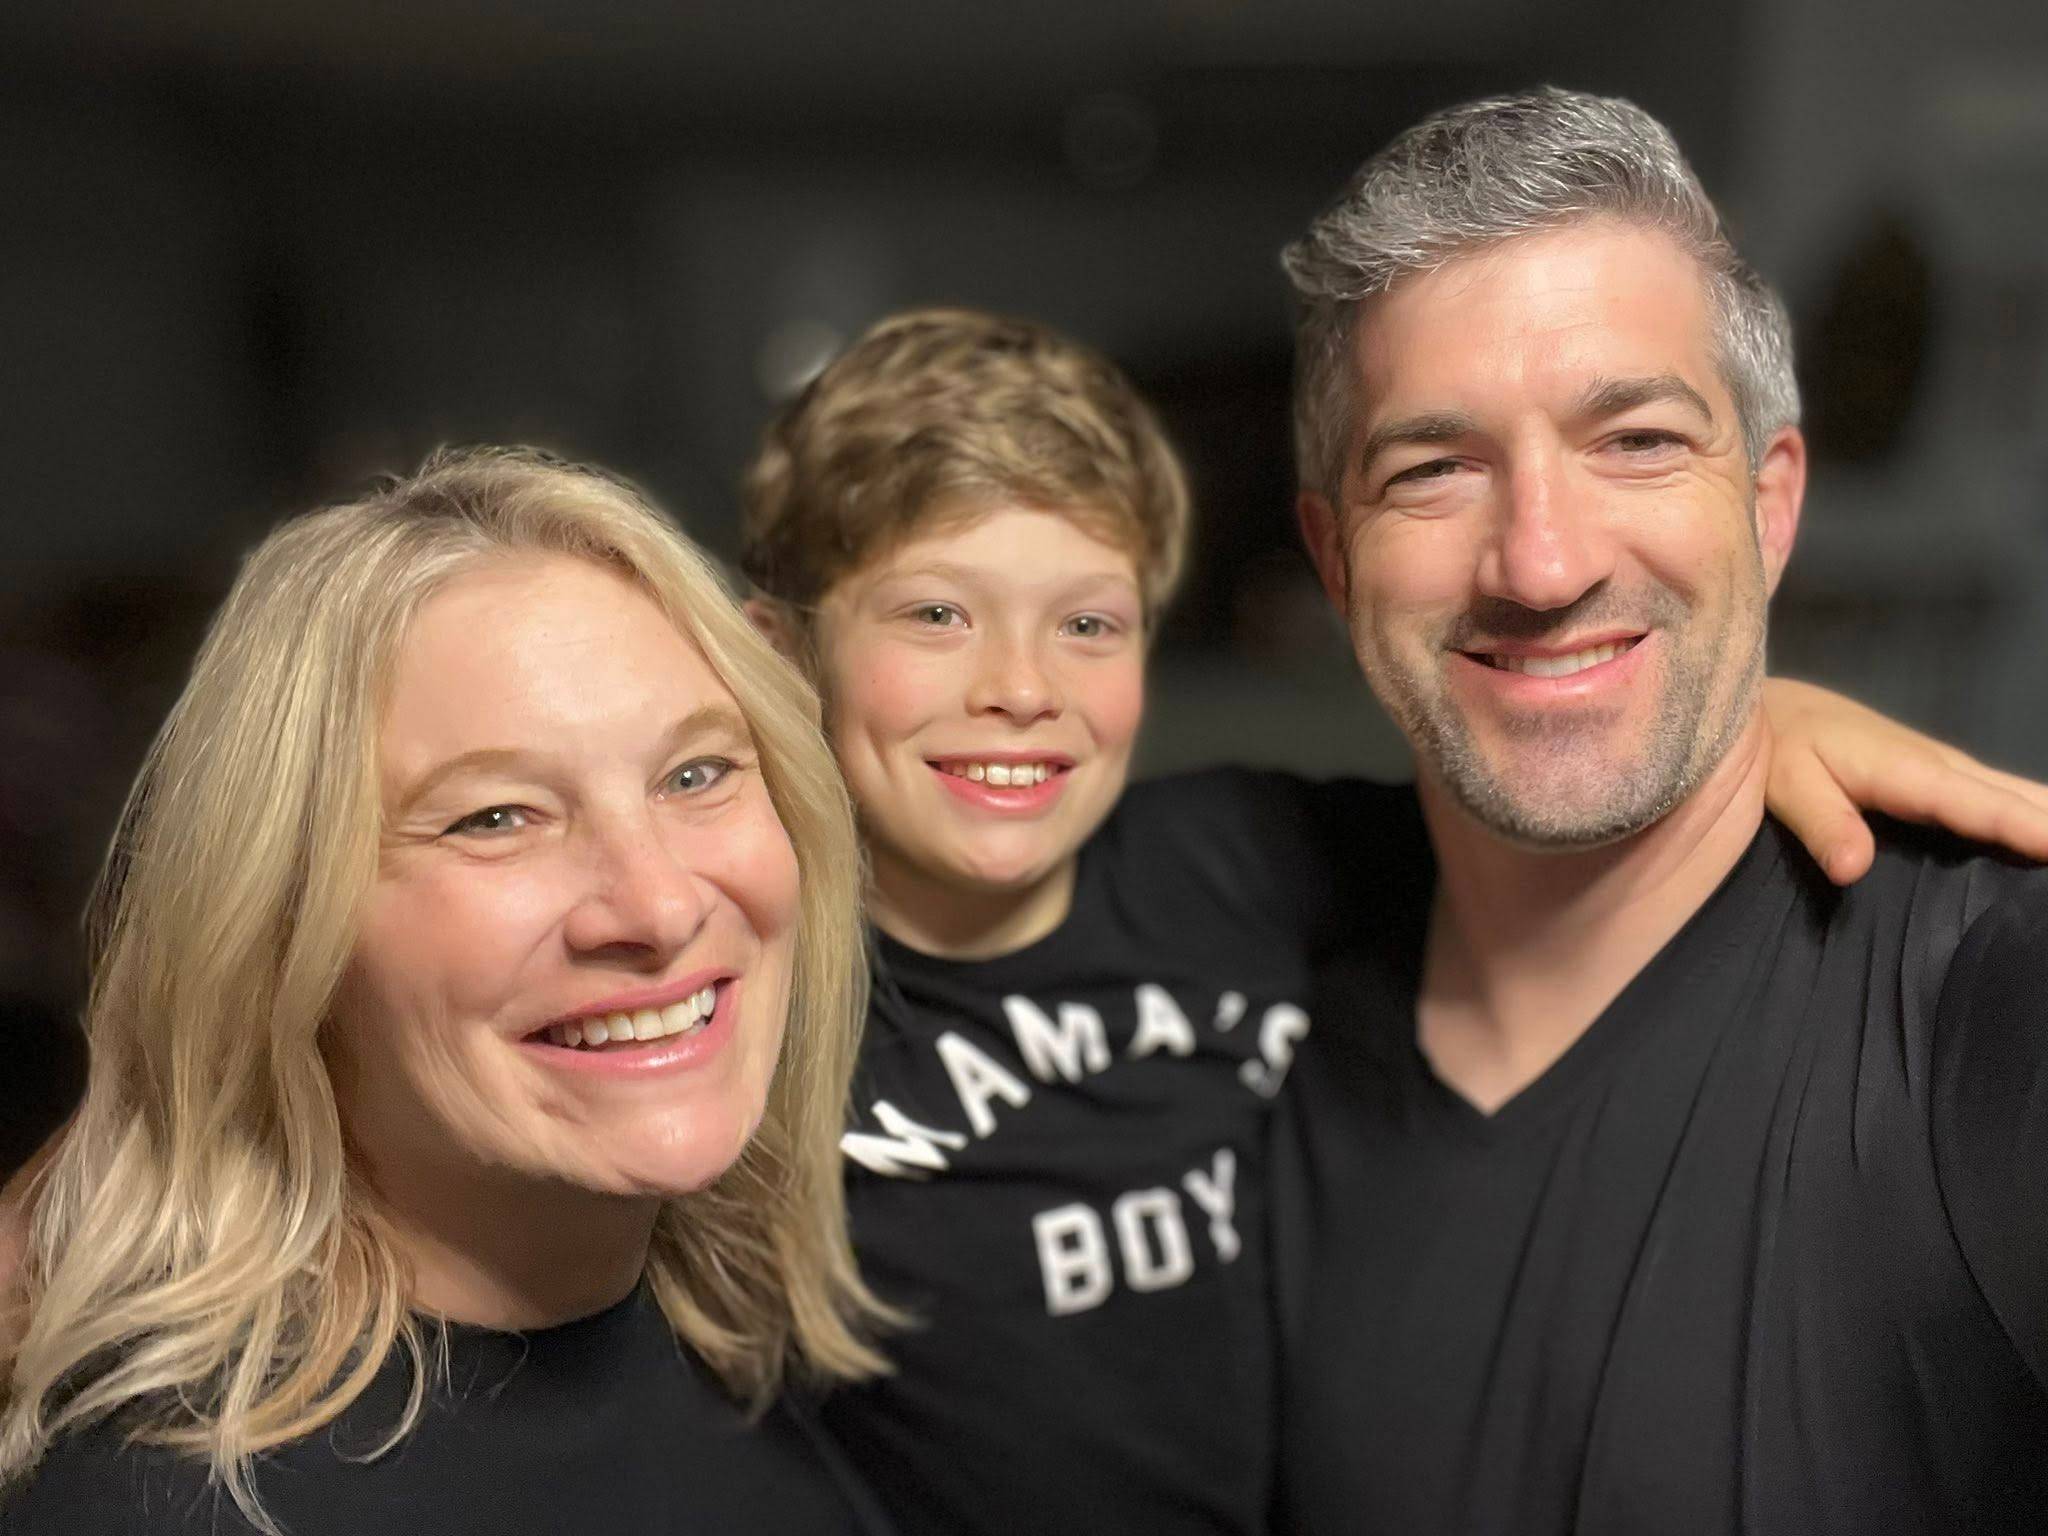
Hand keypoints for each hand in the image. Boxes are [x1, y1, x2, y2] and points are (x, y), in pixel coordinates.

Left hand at [1763, 678, 2047, 884]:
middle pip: (2022, 799)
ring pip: (2021, 795)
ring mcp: (1947, 769)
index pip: (1984, 806)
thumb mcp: (1786, 784)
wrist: (1769, 709)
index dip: (2030, 830)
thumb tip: (1853, 870)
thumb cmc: (1776, 747)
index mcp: (1911, 772)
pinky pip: (2003, 797)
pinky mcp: (1942, 776)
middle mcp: (1943, 767)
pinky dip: (2035, 813)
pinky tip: (2047, 838)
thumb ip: (1821, 823)